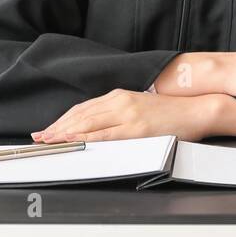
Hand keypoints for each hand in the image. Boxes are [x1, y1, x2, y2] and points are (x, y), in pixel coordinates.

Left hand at [31, 90, 229, 142]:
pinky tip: (74, 141)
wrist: (195, 110)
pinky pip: (105, 135)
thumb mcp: (139, 106)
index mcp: (119, 96)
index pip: (83, 108)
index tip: (48, 129)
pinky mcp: (136, 128)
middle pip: (80, 115)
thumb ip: (118, 112)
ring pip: (88, 123)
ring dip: (65, 133)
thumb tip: (97, 124)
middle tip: (40, 138)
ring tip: (49, 141)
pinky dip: (86, 138)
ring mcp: (127, 114)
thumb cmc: (170, 111)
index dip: (62, 119)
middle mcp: (120, 101)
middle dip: (57, 127)